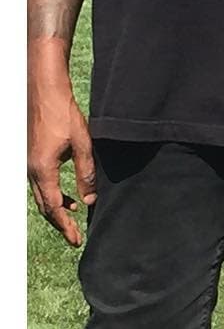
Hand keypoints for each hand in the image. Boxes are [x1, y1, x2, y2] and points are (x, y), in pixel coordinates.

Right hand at [27, 78, 94, 247]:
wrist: (45, 89)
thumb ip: (87, 175)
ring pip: (41, 195)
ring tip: (74, 218)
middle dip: (60, 223)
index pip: (54, 207)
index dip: (66, 226)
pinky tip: (69, 197)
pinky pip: (41, 183)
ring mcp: (28, 161)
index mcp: (43, 168)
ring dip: (57, 209)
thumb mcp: (83, 146)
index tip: (76, 240)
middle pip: (44, 205)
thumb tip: (89, 201)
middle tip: (75, 237)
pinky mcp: (31, 155)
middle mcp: (31, 168)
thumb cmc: (63, 113)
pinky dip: (53, 195)